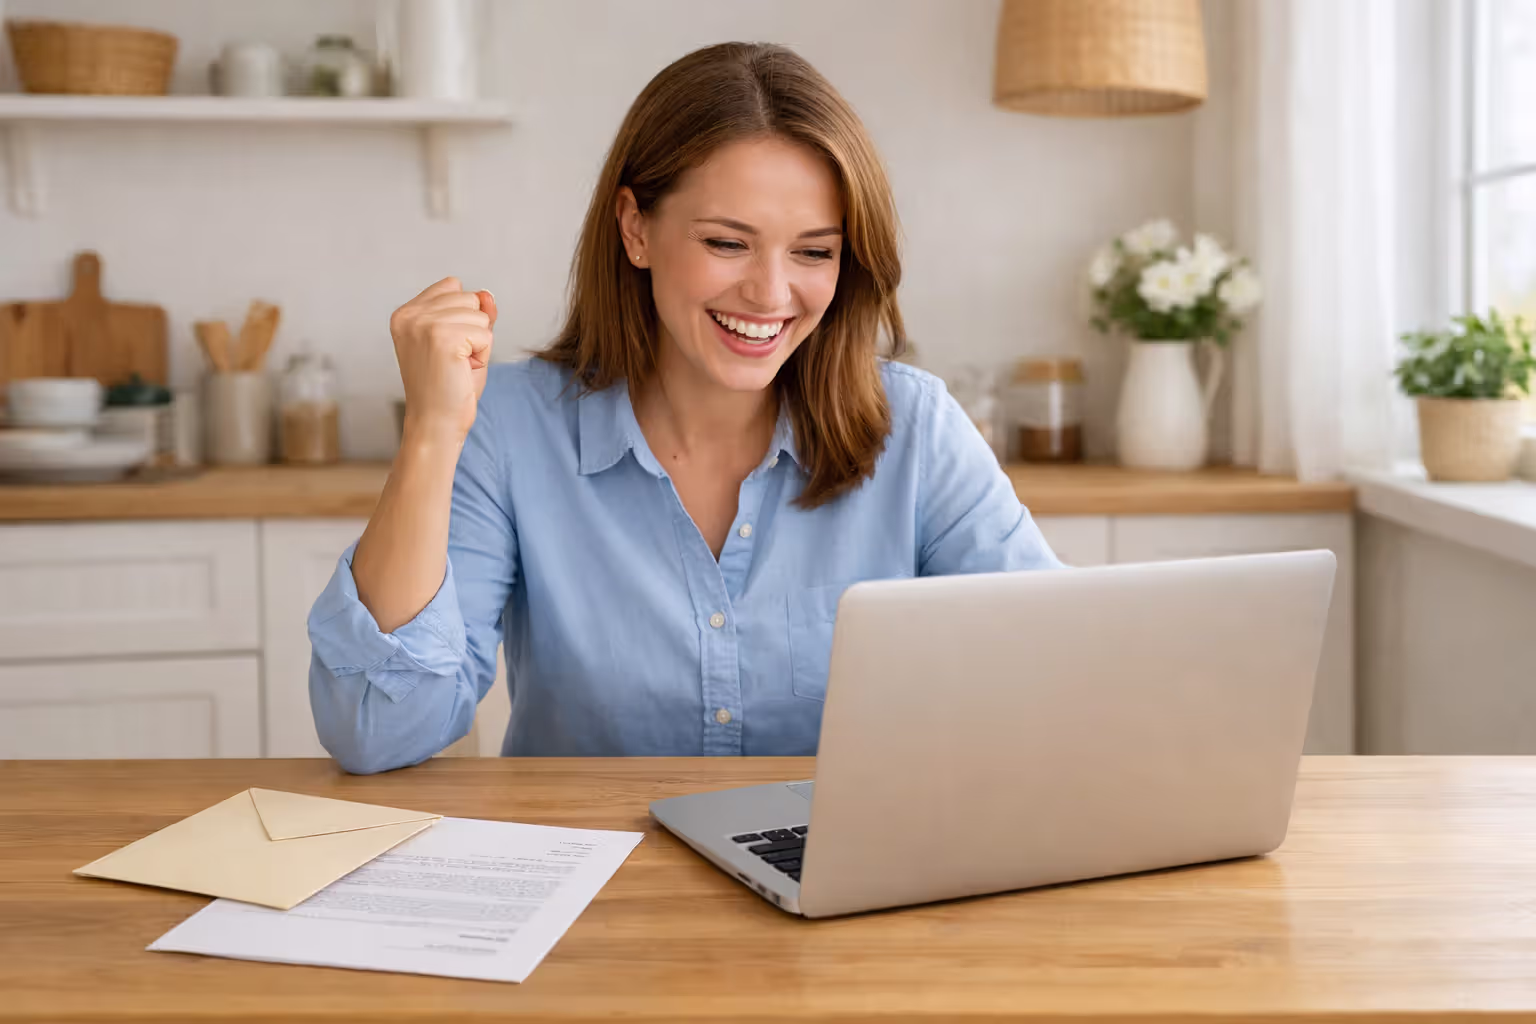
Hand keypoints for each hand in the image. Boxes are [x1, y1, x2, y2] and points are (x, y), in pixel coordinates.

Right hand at [388, 276, 497, 445]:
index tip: (446, 347)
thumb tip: (487, 294)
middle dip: (473, 330)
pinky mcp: (443, 338)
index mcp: (406, 312)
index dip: (463, 317)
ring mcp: (424, 324)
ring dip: (478, 344)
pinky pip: (486, 334)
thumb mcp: (463, 341)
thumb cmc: (448, 387)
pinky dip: (482, 355)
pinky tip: (462, 370)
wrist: (436, 423)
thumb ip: (474, 314)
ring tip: (457, 365)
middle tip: (453, 360)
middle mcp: (410, 314)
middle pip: (469, 297)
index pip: (453, 286)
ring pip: (480, 315)